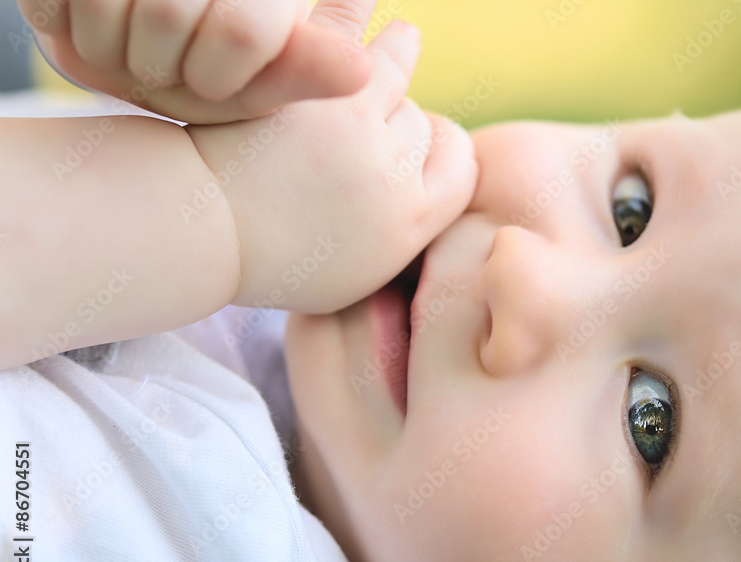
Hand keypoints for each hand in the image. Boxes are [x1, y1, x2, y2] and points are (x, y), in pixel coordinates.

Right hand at [20, 0, 378, 122]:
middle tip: (155, 74)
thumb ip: (301, 71)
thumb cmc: (206, 67)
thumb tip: (362, 68)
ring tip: (119, 50)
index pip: (243, 28)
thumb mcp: (257, 79)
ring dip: (102, 46)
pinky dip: (54, 17)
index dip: (219, 74)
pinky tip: (75, 20)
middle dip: (155, 65)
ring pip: (106, 4)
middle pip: (167, 12)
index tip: (209, 88)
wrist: (123, 31)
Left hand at [186, 21, 478, 313]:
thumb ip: (391, 240)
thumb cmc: (266, 256)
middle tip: (383, 108)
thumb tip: (421, 209)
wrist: (203, 231)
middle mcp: (396, 181)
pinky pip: (365, 46)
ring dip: (401, 53)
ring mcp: (366, 133)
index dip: (442, 153)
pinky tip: (379, 17)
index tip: (418, 146)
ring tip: (403, 39)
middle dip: (403, 118)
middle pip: (423, 128)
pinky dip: (373, 26)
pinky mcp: (327, 92)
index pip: (460, 172)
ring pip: (401, 77)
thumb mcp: (346, 278)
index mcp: (408, 228)